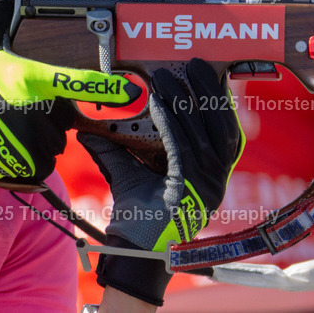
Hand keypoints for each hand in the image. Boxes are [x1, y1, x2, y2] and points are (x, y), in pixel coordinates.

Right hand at [0, 0, 139, 181]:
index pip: (78, 82)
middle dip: (49, 110)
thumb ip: (2, 19)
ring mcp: (36, 140)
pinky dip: (32, 154)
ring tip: (11, 125)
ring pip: (55, 138)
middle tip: (19, 105)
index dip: (107, 87)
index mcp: (33, 80)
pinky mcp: (31, 164)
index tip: (129, 89)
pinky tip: (10, 143)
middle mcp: (40, 111)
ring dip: (40, 133)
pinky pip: (44, 159)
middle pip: (63, 112)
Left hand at [78, 58, 243, 305]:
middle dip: (208, 92)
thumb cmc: (137, 216)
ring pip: (204, 134)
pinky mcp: (192, 190)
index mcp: (209, 173)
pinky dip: (172, 122)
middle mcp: (215, 179)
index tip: (207, 74)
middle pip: (220, 126)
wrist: (133, 249)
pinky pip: (183, 148)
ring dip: (188, 101)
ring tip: (171, 76)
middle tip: (195, 64)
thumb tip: (89, 130)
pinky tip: (159, 102)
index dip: (218, 101)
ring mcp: (208, 186)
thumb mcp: (128, 173)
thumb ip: (114, 149)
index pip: (223, 129)